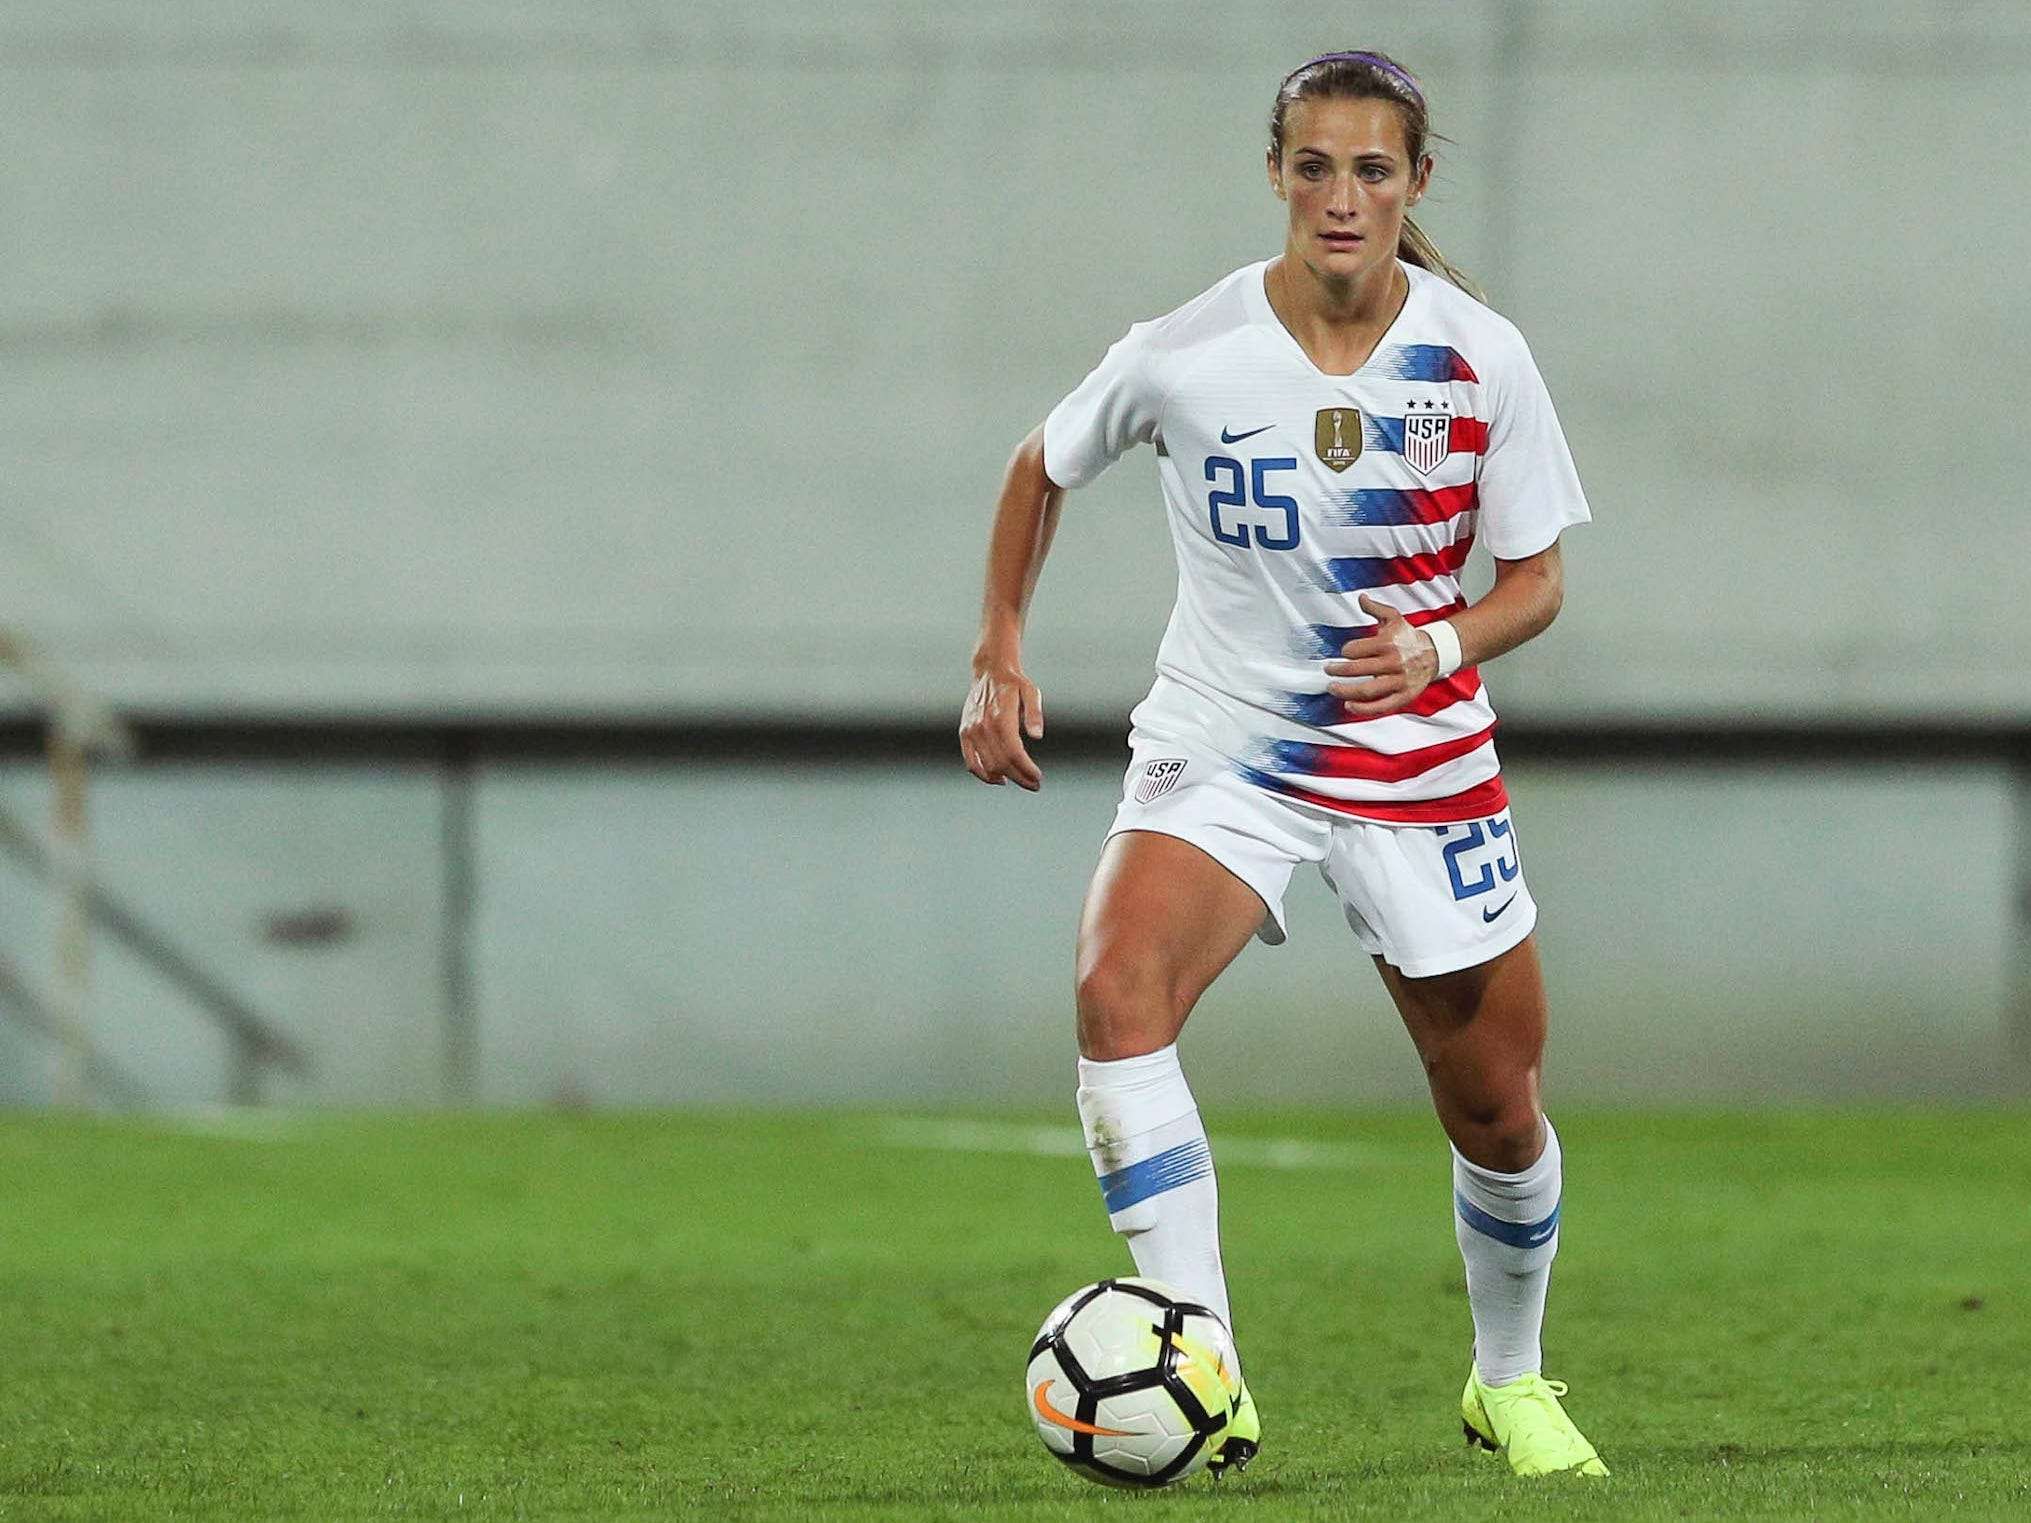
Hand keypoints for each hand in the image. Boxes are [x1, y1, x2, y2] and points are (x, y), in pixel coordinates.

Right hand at [959, 662, 1045, 789]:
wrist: (989, 671)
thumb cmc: (1014, 683)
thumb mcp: (1031, 692)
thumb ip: (1034, 714)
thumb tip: (1037, 736)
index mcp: (1001, 717)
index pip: (1014, 753)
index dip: (1026, 769)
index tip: (1038, 778)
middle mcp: (983, 726)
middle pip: (1001, 763)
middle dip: (1020, 777)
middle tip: (1035, 785)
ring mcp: (971, 731)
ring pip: (987, 766)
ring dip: (1004, 778)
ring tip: (1021, 781)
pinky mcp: (964, 733)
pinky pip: (970, 761)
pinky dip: (983, 775)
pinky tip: (998, 779)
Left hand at [1323, 594, 1439, 719]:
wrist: (1434, 653)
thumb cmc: (1408, 637)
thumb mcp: (1393, 618)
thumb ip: (1375, 608)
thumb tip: (1360, 597)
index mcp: (1388, 643)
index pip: (1357, 649)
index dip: (1346, 651)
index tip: (1344, 653)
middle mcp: (1393, 662)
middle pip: (1358, 669)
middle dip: (1338, 670)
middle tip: (1328, 669)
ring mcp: (1399, 681)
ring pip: (1367, 690)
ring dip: (1346, 691)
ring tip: (1333, 687)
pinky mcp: (1403, 696)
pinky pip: (1381, 706)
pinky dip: (1363, 709)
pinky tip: (1349, 706)